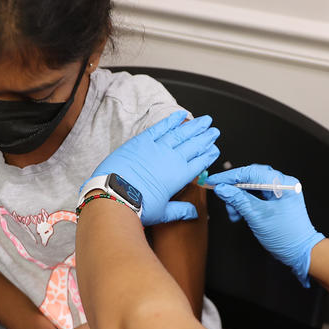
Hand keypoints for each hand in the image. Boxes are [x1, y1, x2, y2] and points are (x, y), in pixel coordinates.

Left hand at [85, 110, 219, 225]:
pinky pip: (161, 127)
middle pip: (194, 145)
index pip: (200, 162)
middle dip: (206, 137)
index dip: (209, 154)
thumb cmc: (136, 207)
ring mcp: (158, 148)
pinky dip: (171, 120)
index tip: (214, 148)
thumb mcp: (162, 213)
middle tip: (214, 131)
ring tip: (205, 120)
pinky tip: (180, 115)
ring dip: (194, 126)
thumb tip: (193, 214)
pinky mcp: (142, 141)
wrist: (114, 196)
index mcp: (180, 176)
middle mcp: (173, 159)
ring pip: (181, 133)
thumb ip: (180, 211)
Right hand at [207, 164, 324, 286]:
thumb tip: (222, 188)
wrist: (300, 251)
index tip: (214, 181)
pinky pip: (256, 197)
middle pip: (251, 179)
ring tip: (234, 213)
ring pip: (251, 188)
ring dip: (238, 200)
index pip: (251, 172)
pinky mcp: (276, 201)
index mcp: (283, 184)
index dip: (230, 177)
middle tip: (223, 199)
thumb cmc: (287, 236)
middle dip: (234, 190)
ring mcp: (280, 192)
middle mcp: (283, 184)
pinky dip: (245, 204)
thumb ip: (238, 200)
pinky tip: (240, 214)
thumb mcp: (257, 216)